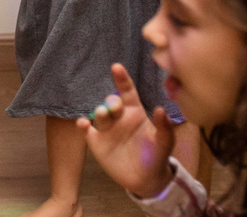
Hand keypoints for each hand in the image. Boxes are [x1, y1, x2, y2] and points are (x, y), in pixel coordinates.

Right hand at [77, 63, 175, 198]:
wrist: (145, 179)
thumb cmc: (156, 156)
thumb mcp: (164, 143)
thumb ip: (164, 127)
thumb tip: (161, 109)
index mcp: (135, 112)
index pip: (127, 91)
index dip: (122, 79)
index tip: (116, 67)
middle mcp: (119, 117)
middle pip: (111, 101)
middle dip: (112, 100)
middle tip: (115, 107)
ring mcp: (106, 129)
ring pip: (99, 113)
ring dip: (100, 111)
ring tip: (104, 114)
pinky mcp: (96, 141)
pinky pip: (86, 129)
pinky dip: (82, 125)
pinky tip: (83, 124)